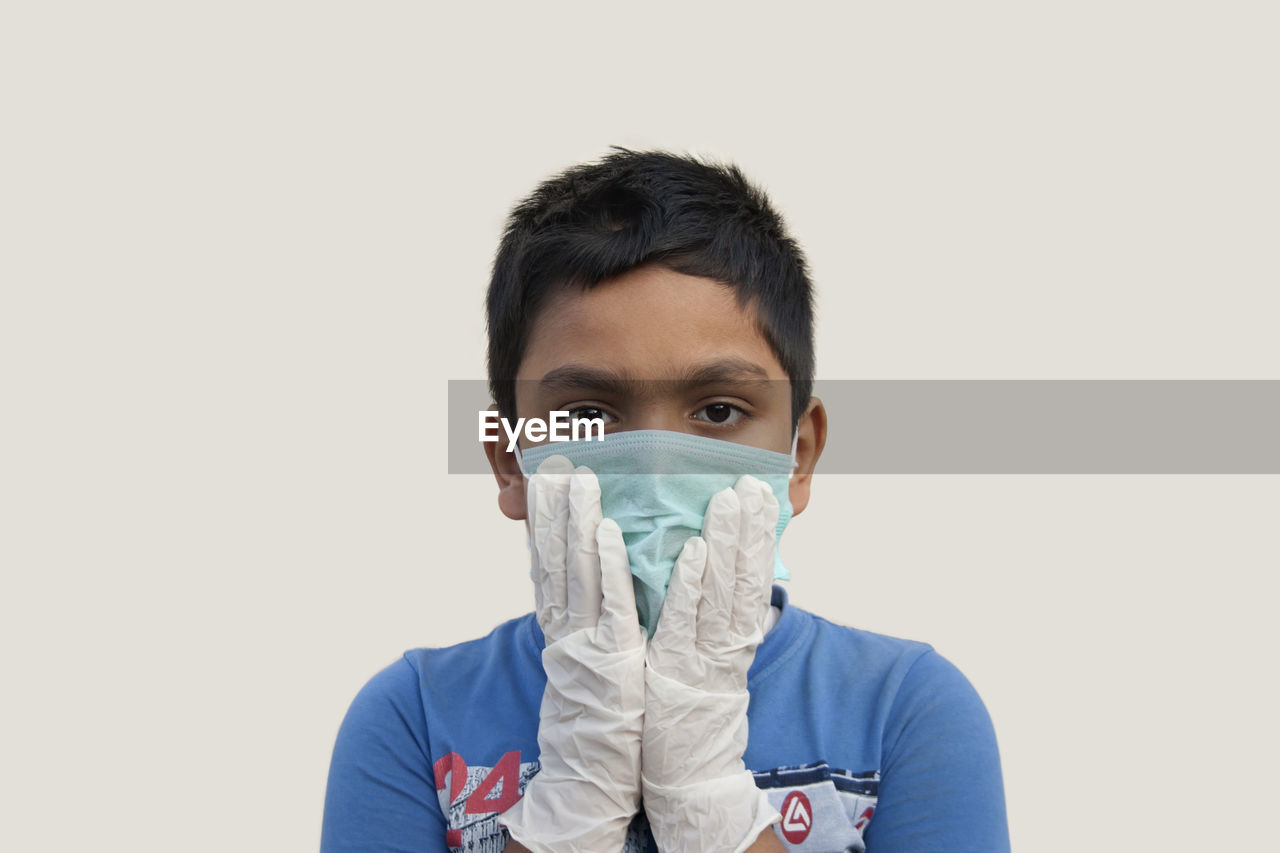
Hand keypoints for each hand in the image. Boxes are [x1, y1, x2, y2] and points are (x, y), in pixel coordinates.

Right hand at [498, 456, 646, 852]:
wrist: (592, 771)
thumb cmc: (598, 714)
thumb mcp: (582, 659)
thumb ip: (580, 620)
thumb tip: (581, 583)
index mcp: (560, 626)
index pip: (546, 562)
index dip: (542, 519)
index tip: (540, 478)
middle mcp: (565, 627)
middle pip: (556, 557)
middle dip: (555, 508)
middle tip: (555, 461)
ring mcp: (586, 639)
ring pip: (580, 570)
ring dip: (577, 521)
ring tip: (577, 478)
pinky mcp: (613, 655)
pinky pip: (613, 602)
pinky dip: (607, 564)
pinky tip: (607, 530)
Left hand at [641, 476, 781, 852]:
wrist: (691, 772)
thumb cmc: (698, 711)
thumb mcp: (719, 660)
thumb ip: (723, 619)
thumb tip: (724, 576)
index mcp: (738, 635)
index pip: (753, 574)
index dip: (759, 533)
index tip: (762, 492)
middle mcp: (729, 640)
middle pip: (743, 574)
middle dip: (747, 526)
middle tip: (750, 482)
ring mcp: (705, 653)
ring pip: (719, 588)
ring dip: (725, 541)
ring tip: (728, 498)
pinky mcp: (675, 667)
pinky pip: (684, 619)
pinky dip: (691, 584)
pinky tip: (695, 551)